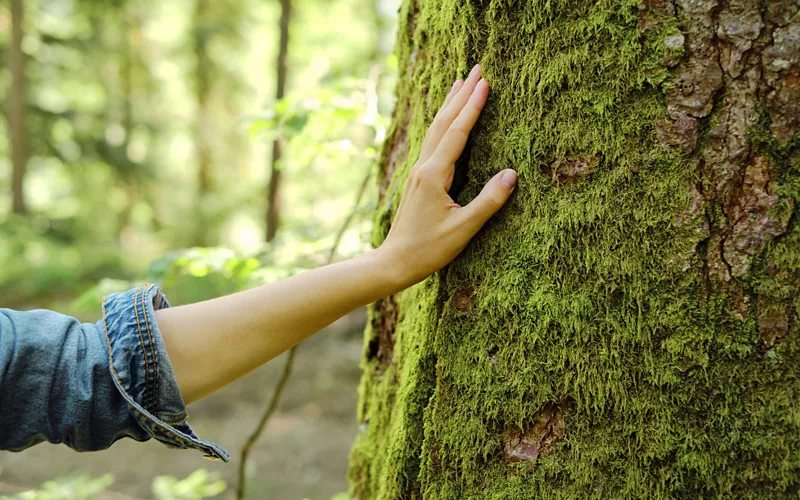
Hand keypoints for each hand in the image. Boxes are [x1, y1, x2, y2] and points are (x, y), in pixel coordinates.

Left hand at [379, 64, 516, 288]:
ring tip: (460, 82)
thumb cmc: (428, 250)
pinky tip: (445, 120)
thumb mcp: (463, 230)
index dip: (472, 106)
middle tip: (477, 68)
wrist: (394, 262)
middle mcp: (424, 167)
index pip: (457, 132)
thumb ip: (488, 201)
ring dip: (449, 104)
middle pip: (443, 122)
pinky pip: (432, 142)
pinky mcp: (418, 180)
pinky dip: (442, 123)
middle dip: (461, 94)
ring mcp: (418, 172)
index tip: (485, 82)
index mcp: (434, 175)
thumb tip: (512, 173)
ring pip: (435, 129)